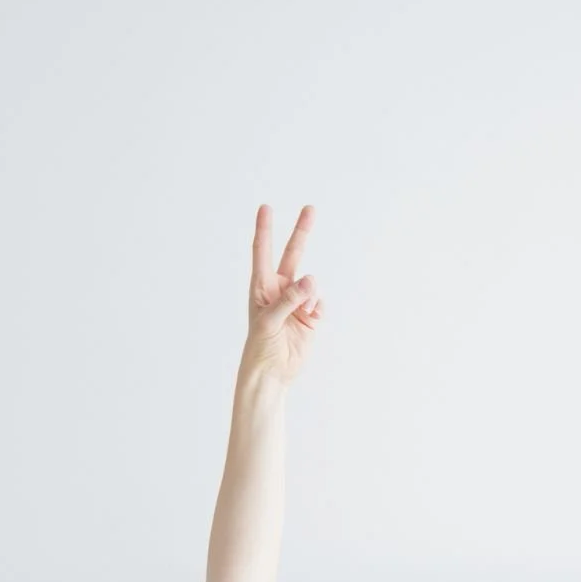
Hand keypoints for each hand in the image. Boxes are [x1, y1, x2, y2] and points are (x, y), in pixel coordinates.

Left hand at [242, 205, 321, 381]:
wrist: (272, 373)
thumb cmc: (260, 347)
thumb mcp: (270, 321)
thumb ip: (290, 299)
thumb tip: (311, 279)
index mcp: (261, 287)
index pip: (262, 252)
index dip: (264, 229)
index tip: (265, 207)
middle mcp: (279, 289)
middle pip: (292, 254)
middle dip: (301, 232)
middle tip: (310, 208)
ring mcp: (295, 301)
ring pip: (311, 284)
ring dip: (309, 296)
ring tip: (302, 314)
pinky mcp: (309, 315)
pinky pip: (319, 302)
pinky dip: (317, 309)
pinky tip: (309, 322)